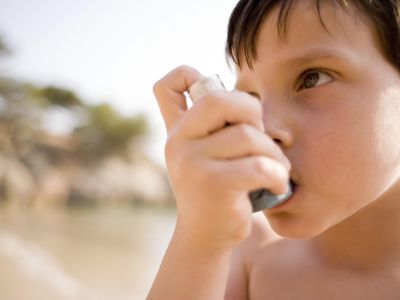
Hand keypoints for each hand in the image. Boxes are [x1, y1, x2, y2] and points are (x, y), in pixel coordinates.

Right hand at [153, 65, 290, 251]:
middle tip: (260, 135)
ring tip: (276, 167)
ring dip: (273, 152)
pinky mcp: (215, 184)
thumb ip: (210, 127)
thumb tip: (243, 95)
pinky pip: (260, 164)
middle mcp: (179, 142)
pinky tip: (277, 184)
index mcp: (177, 130)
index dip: (188, 74)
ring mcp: (193, 162)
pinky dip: (277, 174)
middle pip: (220, 100)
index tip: (215, 96)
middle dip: (252, 111)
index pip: (167, 85)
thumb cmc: (214, 189)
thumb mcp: (203, 155)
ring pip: (249, 135)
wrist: (204, 235)